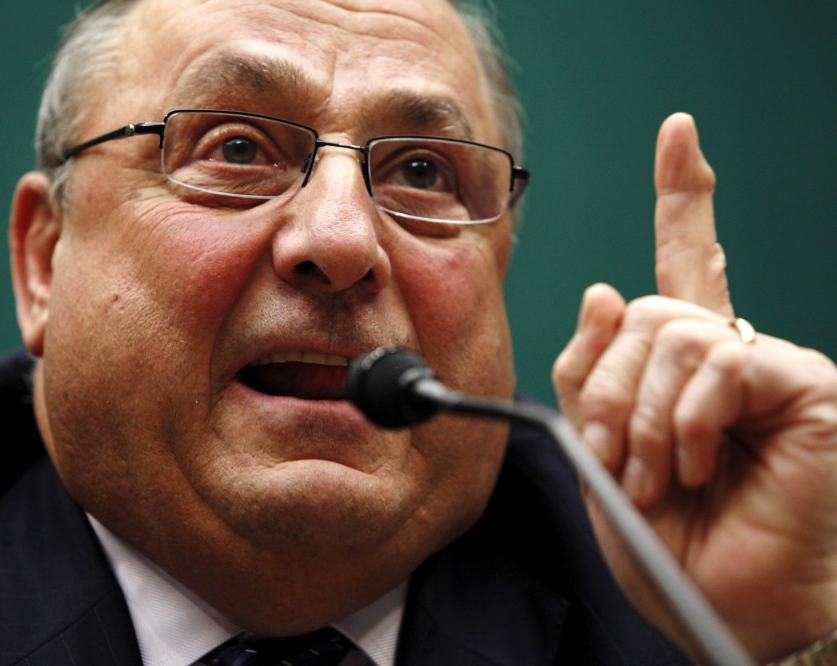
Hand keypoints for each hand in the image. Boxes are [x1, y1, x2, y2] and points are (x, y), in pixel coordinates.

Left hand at [552, 113, 836, 661]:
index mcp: (680, 365)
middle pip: (641, 312)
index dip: (683, 197)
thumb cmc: (670, 539)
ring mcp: (768, 364)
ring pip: (672, 333)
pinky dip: (689, 418)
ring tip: (660, 475)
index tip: (679, 135)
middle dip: (608, 393)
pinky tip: (698, 461)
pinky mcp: (805, 384)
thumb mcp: (599, 451)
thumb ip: (592, 372)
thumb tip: (605, 288)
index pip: (684, 262)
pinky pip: (720, 361)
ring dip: (644, 416)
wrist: (721, 606)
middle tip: (617, 460)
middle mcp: (728, 352)